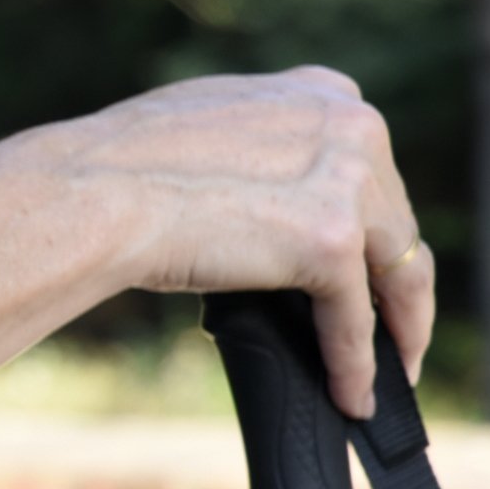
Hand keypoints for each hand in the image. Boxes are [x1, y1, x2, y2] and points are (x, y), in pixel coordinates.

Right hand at [0, 67, 432, 420]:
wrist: (88, 192)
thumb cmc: (118, 166)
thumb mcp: (211, 128)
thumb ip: (262, 149)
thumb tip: (270, 201)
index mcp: (321, 91)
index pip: (372, 169)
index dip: (373, 222)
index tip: (371, 263)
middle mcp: (350, 123)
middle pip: (396, 221)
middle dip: (393, 282)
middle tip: (391, 332)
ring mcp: (346, 181)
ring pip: (401, 270)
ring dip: (399, 329)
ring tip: (391, 372)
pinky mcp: (331, 241)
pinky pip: (355, 320)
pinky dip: (355, 366)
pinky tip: (352, 398)